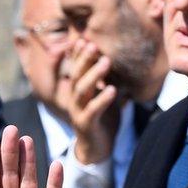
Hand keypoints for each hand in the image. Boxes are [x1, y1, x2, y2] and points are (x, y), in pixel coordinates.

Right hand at [68, 39, 119, 164]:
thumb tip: (112, 60)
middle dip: (84, 60)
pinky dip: (102, 100)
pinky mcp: (85, 124)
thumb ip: (104, 80)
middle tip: (93, 45)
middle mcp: (75, 99)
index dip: (78, 55)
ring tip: (106, 61)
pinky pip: (92, 111)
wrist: (97, 148)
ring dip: (93, 75)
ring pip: (82, 90)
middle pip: (76, 76)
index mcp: (78, 91)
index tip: (84, 39)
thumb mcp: (103, 96)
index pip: (76, 69)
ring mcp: (78, 112)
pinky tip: (112, 89)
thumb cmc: (102, 119)